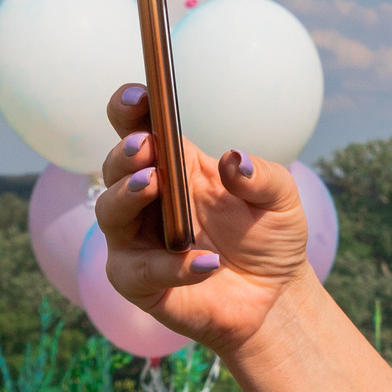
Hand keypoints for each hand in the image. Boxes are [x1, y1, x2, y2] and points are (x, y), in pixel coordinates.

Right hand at [95, 83, 310, 356]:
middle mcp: (148, 200)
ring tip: (155, 184)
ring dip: (128, 196)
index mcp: (176, 168)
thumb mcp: (281, 200)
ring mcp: (138, 241)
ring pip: (111, 213)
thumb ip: (262, 176)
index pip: (141, 131)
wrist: (275, 296)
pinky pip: (141, 272)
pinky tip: (206, 263)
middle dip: (125, 154)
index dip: (130, 110)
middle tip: (146, 147)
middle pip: (116, 167)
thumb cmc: (270, 237)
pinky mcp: (141, 283)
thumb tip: (234, 159)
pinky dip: (171, 266)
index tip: (137, 95)